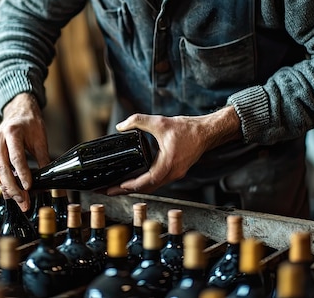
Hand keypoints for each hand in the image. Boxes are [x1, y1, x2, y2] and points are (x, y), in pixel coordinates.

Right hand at [0, 93, 49, 210]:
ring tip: (17, 198)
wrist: (19, 112)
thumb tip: (48, 180)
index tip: (29, 188)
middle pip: (2, 167)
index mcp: (13, 132)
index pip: (16, 157)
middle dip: (12, 187)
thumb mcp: (40, 139)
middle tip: (23, 201)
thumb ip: (43, 159)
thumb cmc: (31, 124)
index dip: (22, 174)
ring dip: (5, 187)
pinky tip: (9, 188)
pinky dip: (0, 180)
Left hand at [106, 106, 240, 195]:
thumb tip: (121, 126)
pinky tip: (134, 180)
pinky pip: (157, 181)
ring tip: (116, 188)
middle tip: (107, 191)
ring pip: (151, 186)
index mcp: (168, 164)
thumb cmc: (187, 129)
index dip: (130, 185)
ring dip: (134, 188)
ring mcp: (174, 174)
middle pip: (146, 188)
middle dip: (125, 190)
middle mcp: (172, 173)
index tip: (115, 186)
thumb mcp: (160, 122)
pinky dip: (144, 183)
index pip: (146, 181)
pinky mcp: (175, 172)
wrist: (206, 132)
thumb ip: (138, 121)